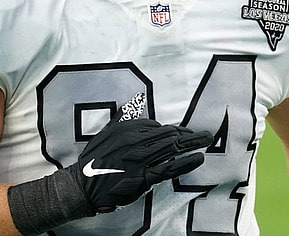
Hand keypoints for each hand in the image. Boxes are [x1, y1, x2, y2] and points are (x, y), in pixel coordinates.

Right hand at [71, 106, 212, 212]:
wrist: (82, 186)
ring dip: (192, 142)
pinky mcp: (144, 177)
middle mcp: (133, 141)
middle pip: (167, 133)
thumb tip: (133, 102)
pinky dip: (186, 162)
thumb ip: (120, 118)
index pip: (155, 124)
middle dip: (186, 133)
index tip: (181, 131)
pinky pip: (169, 167)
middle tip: (200, 134)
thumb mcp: (104, 133)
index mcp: (125, 129)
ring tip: (205, 139)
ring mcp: (139, 159)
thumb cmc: (93, 161)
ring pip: (171, 147)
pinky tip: (198, 157)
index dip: (170, 128)